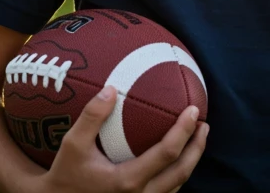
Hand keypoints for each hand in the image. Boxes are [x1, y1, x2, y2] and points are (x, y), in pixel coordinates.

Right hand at [30, 85, 208, 192]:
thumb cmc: (65, 174)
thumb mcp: (73, 143)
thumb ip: (92, 116)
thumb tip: (111, 87)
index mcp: (127, 181)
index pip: (167, 154)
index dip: (183, 132)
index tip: (193, 110)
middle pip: (181, 172)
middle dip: (197, 148)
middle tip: (203, 124)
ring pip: (176, 186)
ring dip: (190, 161)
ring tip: (197, 138)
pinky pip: (166, 192)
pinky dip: (176, 174)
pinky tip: (176, 157)